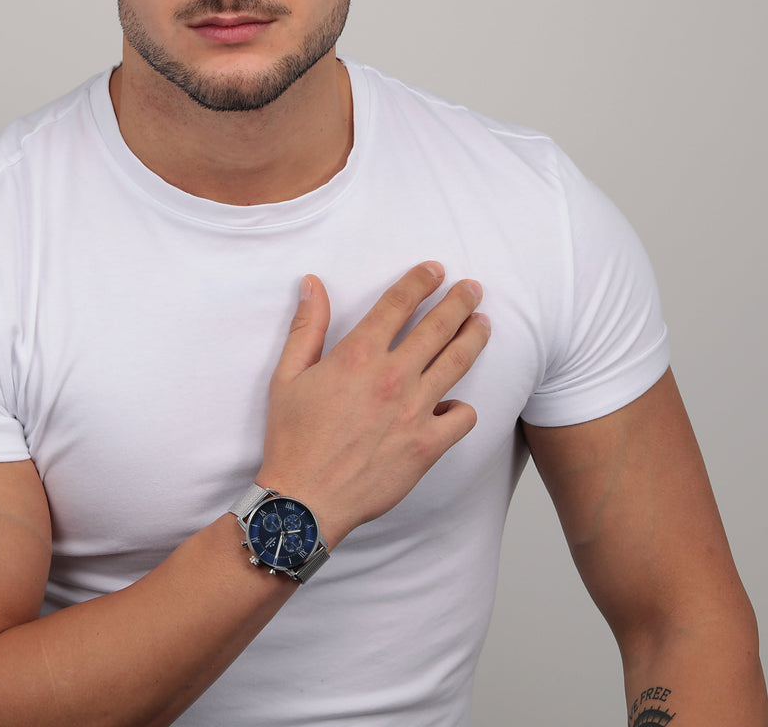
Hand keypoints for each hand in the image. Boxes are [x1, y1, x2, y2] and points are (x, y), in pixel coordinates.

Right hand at [257, 262, 488, 546]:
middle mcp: (392, 377)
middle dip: (458, 301)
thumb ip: (307, 326)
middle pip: (438, 326)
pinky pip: (462, 417)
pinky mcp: (428, 445)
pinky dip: (462, 407)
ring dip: (473, 337)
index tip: (434, 270)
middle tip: (472, 287)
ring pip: (457, 362)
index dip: (420, 281)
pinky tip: (455, 402)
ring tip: (483, 323)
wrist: (305, 499)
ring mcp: (414, 411)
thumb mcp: (287, 375)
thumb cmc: (292, 438)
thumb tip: (313, 284)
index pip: (398, 304)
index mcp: (358, 355)